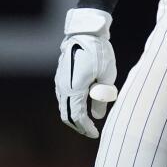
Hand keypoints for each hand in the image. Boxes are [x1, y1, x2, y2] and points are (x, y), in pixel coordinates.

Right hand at [54, 7, 117, 137]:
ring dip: (74, 116)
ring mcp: (60, 81)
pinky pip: (64, 97)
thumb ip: (101, 98)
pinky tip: (83, 105)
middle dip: (79, 126)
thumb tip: (98, 116)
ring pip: (64, 106)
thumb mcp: (107, 77)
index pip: (77, 117)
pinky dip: (72, 106)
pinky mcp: (61, 76)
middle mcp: (63, 87)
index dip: (86, 128)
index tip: (95, 134)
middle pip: (67, 115)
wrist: (85, 32)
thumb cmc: (99, 53)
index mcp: (74, 89)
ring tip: (88, 120)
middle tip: (91, 131)